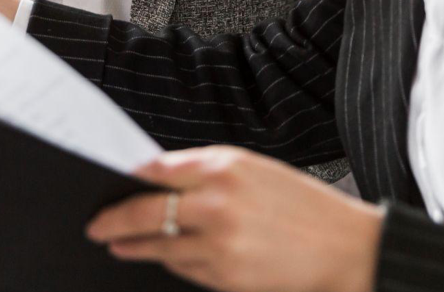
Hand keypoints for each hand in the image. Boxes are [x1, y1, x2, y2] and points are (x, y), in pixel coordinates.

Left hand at [86, 147, 383, 291]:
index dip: (127, 178)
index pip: (156, 170)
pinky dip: (171, 262)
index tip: (106, 181)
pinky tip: (161, 258)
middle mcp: (216, 201)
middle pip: (146, 211)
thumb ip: (208, 172)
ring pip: (160, 246)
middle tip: (94, 225)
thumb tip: (159, 179)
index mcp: (224, 166)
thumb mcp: (256, 171)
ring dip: (134, 246)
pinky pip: (185, 270)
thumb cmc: (304, 206)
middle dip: (114, 220)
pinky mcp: (227, 277)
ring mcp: (220, 243)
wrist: (349, 248)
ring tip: (117, 243)